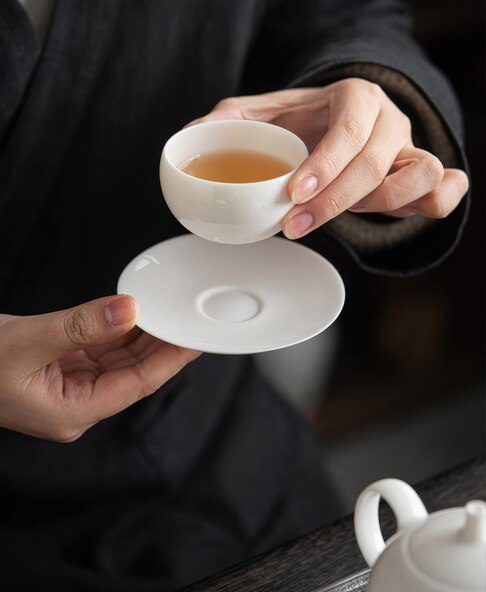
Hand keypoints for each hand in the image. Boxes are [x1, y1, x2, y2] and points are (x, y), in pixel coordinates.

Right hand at [0, 295, 199, 441]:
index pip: (138, 384)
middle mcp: (77, 404)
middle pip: (133, 373)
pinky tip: (132, 315)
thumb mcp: (27, 342)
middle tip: (186, 318)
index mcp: (72, 412)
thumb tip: (127, 310)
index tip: (195, 338)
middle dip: (161, 345)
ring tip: (166, 313)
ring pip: (118, 360)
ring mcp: (70, 387)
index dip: (171, 359)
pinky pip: (99, 350)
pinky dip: (116, 331)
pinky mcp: (62, 368)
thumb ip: (80, 326)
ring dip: (141, 336)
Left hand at [191, 79, 468, 238]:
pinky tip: (399, 213)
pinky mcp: (419, 178)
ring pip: (420, 177)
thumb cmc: (305, 121)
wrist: (339, 126)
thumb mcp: (266, 112)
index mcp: (355, 98)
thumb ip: (231, 119)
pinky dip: (433, 205)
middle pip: (378, 164)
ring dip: (376, 207)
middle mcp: (389, 123)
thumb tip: (194, 133)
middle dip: (335, 203)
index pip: (350, 129)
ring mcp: (409, 150)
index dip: (326, 166)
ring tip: (332, 218)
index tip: (293, 194)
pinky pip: (444, 192)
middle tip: (293, 227)